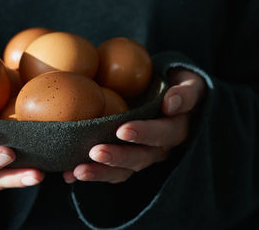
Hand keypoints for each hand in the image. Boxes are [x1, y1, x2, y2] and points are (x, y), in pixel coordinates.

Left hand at [63, 68, 205, 183]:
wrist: (168, 98)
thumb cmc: (175, 85)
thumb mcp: (188, 83)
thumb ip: (184, 92)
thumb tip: (170, 102)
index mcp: (176, 128)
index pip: (163, 132)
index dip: (144, 133)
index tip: (122, 130)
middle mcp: (160, 147)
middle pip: (141, 157)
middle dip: (118, 156)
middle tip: (95, 152)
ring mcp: (143, 156)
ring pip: (124, 170)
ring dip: (101, 172)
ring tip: (78, 171)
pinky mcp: (127, 161)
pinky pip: (110, 172)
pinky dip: (91, 174)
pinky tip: (69, 175)